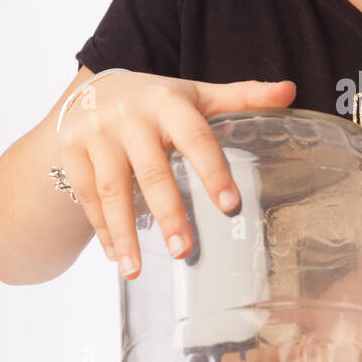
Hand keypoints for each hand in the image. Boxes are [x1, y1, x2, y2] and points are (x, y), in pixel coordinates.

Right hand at [56, 72, 296, 274]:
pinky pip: (87, 197)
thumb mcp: (197, 95)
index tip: (230, 205)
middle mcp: (130, 116)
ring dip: (125, 232)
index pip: (195, 137)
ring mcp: (96, 134)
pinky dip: (102, 229)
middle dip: (169, 213)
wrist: (93, 91)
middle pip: (152, 170)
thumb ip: (243, 96)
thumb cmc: (158, 102)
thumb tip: (291, 91)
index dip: (213, 170)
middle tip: (185, 251)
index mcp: (169, 101)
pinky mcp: (71, 152)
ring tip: (136, 270)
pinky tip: (117, 256)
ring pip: (112, 189)